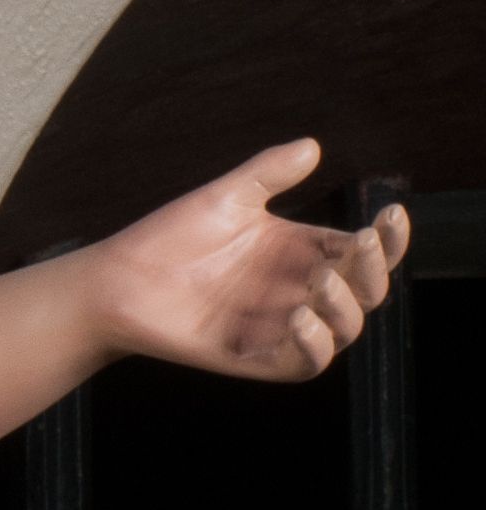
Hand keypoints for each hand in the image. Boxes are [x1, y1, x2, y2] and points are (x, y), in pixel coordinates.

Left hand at [97, 139, 407, 380]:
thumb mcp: (225, 199)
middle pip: (363, 291)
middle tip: (364, 245)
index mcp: (301, 252)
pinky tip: (300, 318)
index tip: (390, 214)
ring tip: (322, 281)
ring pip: (342, 330)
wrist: (118, 280)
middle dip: (374, 271)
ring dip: (344, 308)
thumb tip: (312, 145)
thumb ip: (267, 174)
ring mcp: (279, 327)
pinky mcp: (255, 358)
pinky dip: (311, 346)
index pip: (361, 251)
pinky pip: (302, 364)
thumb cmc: (170, 238)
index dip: (387, 238)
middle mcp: (299, 291)